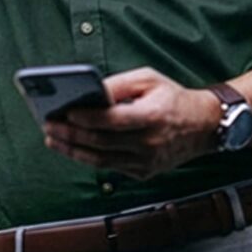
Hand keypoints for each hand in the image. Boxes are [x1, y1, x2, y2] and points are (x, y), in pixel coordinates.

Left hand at [42, 67, 222, 179]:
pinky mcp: (143, 173)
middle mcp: (149, 143)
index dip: (86, 118)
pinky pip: (110, 167)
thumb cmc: (171, 97)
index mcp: (152, 117)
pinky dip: (89, 158)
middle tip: (49, 125)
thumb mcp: (148, 79)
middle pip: (101, 142)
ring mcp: (146, 162)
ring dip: (73, 150)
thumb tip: (90, 91)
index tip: (64, 112)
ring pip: (102, 160)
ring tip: (53, 139)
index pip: (112, 121)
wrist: (202, 126)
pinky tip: (73, 147)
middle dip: (71, 134)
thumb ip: (119, 84)